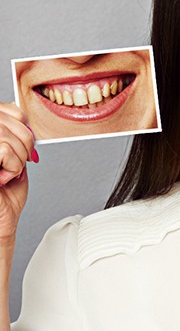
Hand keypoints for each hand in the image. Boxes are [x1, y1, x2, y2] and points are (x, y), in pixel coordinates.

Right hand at [0, 102, 36, 242]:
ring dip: (18, 161)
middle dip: (25, 146)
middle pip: (13, 122)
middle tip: (13, 167)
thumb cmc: (6, 194)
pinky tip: (1, 179)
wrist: (0, 220)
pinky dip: (12, 167)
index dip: (24, 128)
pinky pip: (6, 151)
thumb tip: (26, 121)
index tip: (23, 148)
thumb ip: (17, 136)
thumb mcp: (15, 157)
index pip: (10, 109)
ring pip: (11, 138)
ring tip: (5, 174)